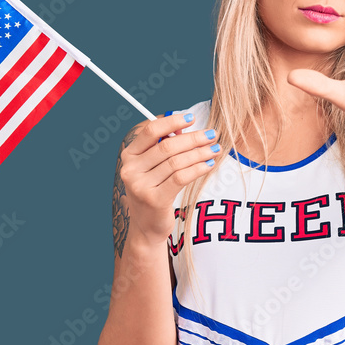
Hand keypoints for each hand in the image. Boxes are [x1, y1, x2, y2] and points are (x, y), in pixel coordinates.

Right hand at [113, 112, 220, 255]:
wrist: (146, 227)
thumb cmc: (154, 191)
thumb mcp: (152, 168)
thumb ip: (163, 148)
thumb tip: (185, 128)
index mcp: (129, 156)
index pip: (150, 131)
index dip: (172, 121)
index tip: (192, 117)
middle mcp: (130, 169)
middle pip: (166, 146)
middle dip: (193, 138)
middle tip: (212, 135)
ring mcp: (140, 185)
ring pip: (176, 162)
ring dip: (199, 153)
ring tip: (215, 149)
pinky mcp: (154, 199)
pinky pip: (180, 178)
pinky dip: (197, 168)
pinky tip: (209, 165)